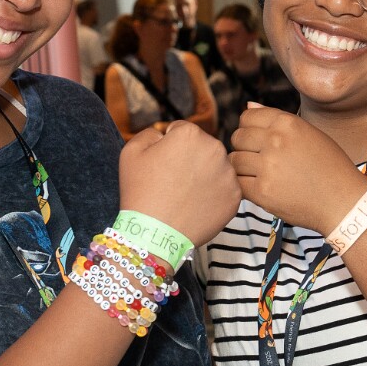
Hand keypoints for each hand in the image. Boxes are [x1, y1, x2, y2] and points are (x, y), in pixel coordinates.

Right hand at [118, 120, 240, 245]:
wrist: (154, 234)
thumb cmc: (140, 192)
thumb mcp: (131, 151)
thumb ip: (150, 133)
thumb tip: (165, 133)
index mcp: (190, 134)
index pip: (182, 131)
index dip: (169, 148)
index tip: (162, 165)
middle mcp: (215, 149)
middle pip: (202, 148)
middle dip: (190, 159)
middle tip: (173, 182)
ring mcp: (228, 174)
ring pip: (215, 167)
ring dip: (204, 176)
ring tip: (184, 195)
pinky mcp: (235, 197)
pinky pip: (224, 189)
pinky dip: (213, 195)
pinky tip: (196, 205)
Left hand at [230, 105, 366, 232]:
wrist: (343, 202)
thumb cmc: (329, 167)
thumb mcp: (310, 134)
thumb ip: (277, 120)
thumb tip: (247, 106)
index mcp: (288, 123)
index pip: (247, 117)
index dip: (249, 129)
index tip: (257, 141)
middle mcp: (276, 141)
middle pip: (238, 137)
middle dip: (243, 147)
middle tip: (257, 159)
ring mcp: (268, 167)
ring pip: (234, 160)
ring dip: (242, 167)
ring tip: (259, 174)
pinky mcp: (262, 192)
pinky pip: (238, 183)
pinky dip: (244, 186)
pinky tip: (260, 187)